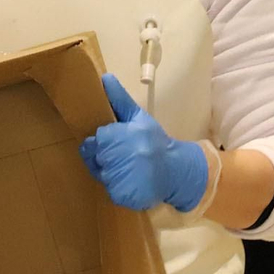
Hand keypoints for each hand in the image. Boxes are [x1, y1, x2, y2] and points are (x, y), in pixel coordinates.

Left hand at [80, 74, 207, 212]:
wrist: (176, 170)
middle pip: (96, 156)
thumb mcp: (138, 117)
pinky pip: (110, 190)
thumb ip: (119, 99)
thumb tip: (104, 77)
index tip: (118, 144)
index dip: (105, 142)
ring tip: (128, 169)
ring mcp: (122, 178)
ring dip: (110, 173)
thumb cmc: (154, 141)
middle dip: (105, 157)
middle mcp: (123, 156)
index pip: (98, 138)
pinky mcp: (123, 196)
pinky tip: (131, 181)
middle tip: (123, 157)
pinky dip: (117, 187)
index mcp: (126, 134)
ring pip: (101, 174)